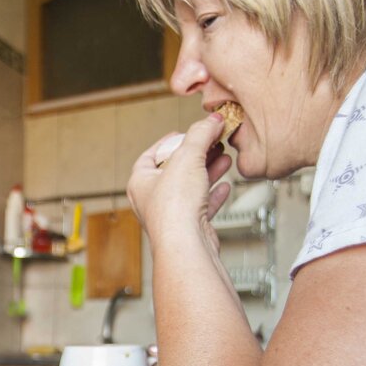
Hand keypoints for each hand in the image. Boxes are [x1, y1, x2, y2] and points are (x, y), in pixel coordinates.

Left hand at [127, 113, 233, 244]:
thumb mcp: (188, 157)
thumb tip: (211, 121)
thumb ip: (200, 134)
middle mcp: (152, 199)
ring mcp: (171, 214)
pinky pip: (201, 206)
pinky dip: (213, 195)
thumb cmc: (174, 207)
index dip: (168, 142)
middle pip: (175, 170)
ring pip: (190, 187)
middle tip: (211, 142)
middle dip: (196, 154)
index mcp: (140, 182)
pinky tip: (224, 187)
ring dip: (208, 171)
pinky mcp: (189, 227)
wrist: (186, 244)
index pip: (151, 155)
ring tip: (224, 157)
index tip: (183, 134)